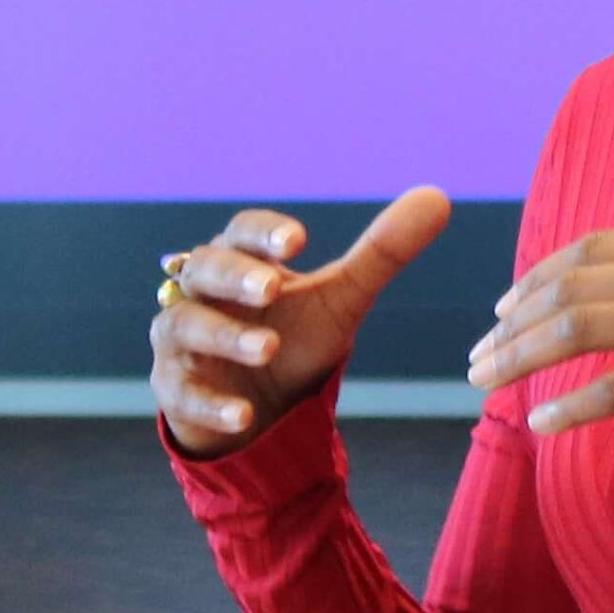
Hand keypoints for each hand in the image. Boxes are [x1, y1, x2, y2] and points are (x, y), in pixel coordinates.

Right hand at [154, 187, 452, 453]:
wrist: (260, 412)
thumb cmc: (294, 341)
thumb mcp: (342, 300)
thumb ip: (383, 253)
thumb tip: (439, 197)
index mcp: (240, 261)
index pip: (242, 233)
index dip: (265, 235)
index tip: (298, 242)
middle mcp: (201, 294)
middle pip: (205, 270)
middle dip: (237, 277)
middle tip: (273, 288)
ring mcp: (181, 343)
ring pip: (186, 328)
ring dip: (227, 338)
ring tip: (269, 350)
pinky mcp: (175, 392)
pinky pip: (183, 394)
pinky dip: (211, 404)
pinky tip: (243, 415)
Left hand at [467, 155, 613, 435]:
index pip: (592, 250)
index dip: (539, 277)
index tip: (505, 307)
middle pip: (574, 289)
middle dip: (515, 323)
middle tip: (479, 354)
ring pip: (583, 330)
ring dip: (524, 357)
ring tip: (487, 381)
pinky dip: (574, 407)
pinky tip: (541, 423)